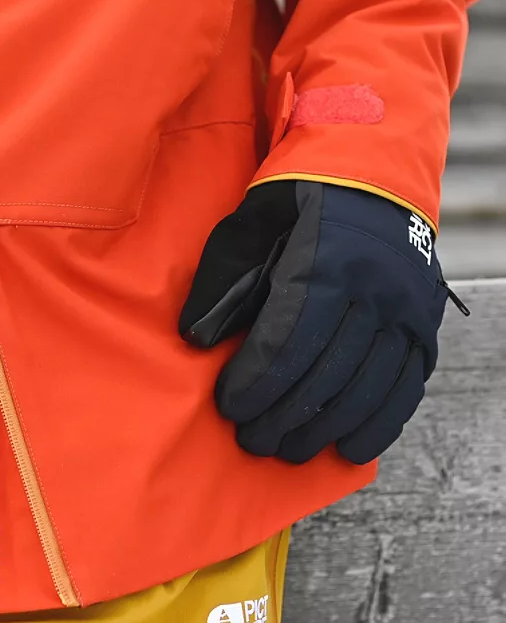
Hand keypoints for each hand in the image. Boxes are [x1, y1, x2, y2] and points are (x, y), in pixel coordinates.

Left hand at [179, 180, 451, 464]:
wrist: (367, 173)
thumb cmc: (292, 205)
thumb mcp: (245, 228)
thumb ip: (221, 286)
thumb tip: (197, 341)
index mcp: (324, 261)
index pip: (286, 341)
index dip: (254, 383)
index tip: (229, 408)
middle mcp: (373, 289)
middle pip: (324, 372)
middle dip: (282, 415)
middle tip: (252, 440)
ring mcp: (405, 310)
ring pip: (365, 387)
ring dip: (324, 428)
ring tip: (288, 448)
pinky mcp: (425, 325)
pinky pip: (405, 386)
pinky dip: (378, 423)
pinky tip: (349, 448)